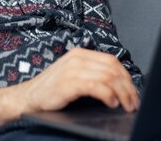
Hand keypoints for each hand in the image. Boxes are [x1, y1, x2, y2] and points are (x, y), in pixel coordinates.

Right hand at [0, 47, 139, 128]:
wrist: (27, 98)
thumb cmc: (51, 90)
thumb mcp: (73, 75)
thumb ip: (91, 73)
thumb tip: (118, 85)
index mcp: (80, 54)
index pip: (112, 61)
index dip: (126, 77)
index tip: (133, 91)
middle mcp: (77, 58)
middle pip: (112, 69)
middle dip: (127, 87)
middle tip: (133, 102)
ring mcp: (72, 70)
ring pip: (107, 77)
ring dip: (121, 93)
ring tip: (125, 105)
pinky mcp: (68, 83)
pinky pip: (96, 86)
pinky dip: (108, 95)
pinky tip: (112, 103)